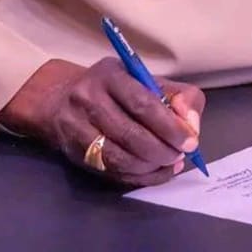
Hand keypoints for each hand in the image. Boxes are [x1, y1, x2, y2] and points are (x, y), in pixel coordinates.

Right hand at [0, 58, 204, 186]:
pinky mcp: (74, 152)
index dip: (169, 126)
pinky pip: (111, 172)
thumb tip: (191, 125)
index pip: (142, 103)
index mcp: (110, 74)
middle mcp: (88, 98)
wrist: (59, 98)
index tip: (189, 141)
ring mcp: (77, 127)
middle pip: (130, 134)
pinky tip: (154, 172)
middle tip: (180, 156)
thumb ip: (177, 96)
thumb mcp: (144, 79)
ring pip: (119, 157)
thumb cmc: (113, 88)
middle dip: (162, 150)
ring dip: (150, 167)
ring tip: (169, 164)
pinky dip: (138, 177)